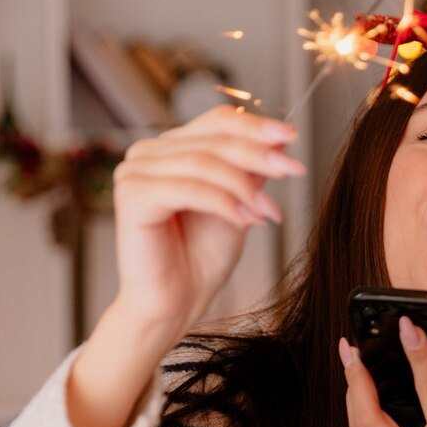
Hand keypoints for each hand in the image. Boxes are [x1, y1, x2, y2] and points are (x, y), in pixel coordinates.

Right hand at [109, 105, 304, 337]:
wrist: (176, 304)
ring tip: (270, 212)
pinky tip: (246, 221)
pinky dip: (223, 203)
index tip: (291, 137)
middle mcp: (148, 153)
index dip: (257, 127)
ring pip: (203, 163)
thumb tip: (280, 142)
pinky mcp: (131, 196)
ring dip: (245, 187)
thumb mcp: (239, 205)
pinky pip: (187, 189)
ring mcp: (135, 172)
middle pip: (214, 140)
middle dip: (260, 156)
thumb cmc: (201, 258)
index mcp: (171, 148)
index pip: (217, 122)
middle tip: (295, 172)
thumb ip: (251, 173)